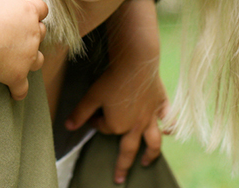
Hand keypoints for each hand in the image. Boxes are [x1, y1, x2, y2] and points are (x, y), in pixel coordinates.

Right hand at [0, 0, 47, 99]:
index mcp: (29, 11)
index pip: (42, 9)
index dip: (36, 10)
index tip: (28, 11)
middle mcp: (33, 34)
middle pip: (41, 33)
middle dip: (33, 33)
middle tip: (17, 34)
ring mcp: (27, 56)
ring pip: (38, 59)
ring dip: (31, 58)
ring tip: (21, 59)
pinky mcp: (17, 75)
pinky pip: (22, 87)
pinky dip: (19, 90)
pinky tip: (15, 91)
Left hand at [65, 0, 169, 183]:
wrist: (136, 63)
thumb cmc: (112, 80)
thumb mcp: (92, 96)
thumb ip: (80, 113)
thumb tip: (68, 127)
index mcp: (118, 125)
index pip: (105, 129)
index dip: (97, 122)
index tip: (94, 115)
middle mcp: (136, 126)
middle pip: (129, 149)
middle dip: (123, 164)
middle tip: (120, 178)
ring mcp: (151, 117)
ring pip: (153, 142)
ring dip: (150, 154)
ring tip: (147, 162)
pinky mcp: (161, 105)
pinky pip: (168, 120)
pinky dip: (170, 127)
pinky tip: (169, 131)